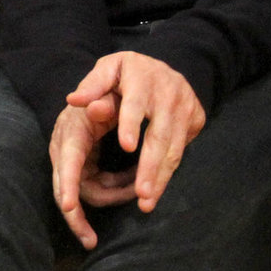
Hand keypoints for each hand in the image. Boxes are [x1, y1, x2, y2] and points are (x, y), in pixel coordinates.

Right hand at [49, 94, 131, 248]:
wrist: (114, 83)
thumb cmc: (112, 86)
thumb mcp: (110, 90)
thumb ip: (103, 100)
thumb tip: (94, 108)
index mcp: (71, 132)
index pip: (66, 162)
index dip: (66, 184)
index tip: (69, 206)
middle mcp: (66, 149)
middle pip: (65, 191)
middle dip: (77, 217)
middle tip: (91, 240)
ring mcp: (74, 159)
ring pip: (87, 192)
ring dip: (112, 196)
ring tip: (137, 191)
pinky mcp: (84, 165)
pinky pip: (97, 185)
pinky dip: (115, 188)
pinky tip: (132, 184)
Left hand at [66, 51, 206, 214]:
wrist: (165, 67)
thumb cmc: (128, 72)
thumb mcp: (109, 68)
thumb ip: (92, 86)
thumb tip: (74, 100)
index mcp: (142, 77)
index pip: (136, 103)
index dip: (131, 124)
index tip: (127, 146)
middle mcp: (168, 92)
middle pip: (160, 135)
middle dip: (150, 166)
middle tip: (141, 194)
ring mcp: (185, 107)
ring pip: (174, 149)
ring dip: (161, 177)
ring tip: (146, 202)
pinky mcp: (196, 119)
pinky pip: (181, 151)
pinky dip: (168, 172)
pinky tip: (157, 189)